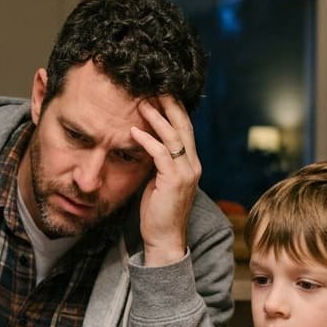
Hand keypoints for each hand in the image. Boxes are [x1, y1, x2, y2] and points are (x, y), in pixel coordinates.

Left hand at [129, 95, 200, 267]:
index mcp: (190, 164)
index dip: (174, 110)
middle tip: (156, 86)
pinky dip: (148, 140)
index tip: (160, 93)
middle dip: (170, 105)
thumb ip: (157, 162)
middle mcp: (193, 165)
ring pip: (174, 137)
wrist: (164, 239)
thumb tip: (144, 142)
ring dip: (157, 117)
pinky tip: (134, 131)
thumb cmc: (158, 211)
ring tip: (142, 102)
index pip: (185, 130)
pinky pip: (161, 154)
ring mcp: (186, 173)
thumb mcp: (158, 181)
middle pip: (184, 127)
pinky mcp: (174, 181)